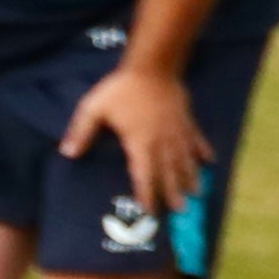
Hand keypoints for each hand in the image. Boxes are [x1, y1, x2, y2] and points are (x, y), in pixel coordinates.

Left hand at [57, 64, 210, 218]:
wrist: (153, 66)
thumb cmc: (120, 88)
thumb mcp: (94, 108)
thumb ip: (81, 131)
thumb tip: (68, 154)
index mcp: (141, 142)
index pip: (144, 175)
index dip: (147, 193)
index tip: (149, 211)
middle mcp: (163, 141)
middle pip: (169, 172)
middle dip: (174, 192)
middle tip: (180, 212)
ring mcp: (178, 131)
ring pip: (186, 159)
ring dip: (191, 177)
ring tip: (198, 194)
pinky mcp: (186, 120)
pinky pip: (197, 139)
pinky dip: (204, 151)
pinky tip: (210, 162)